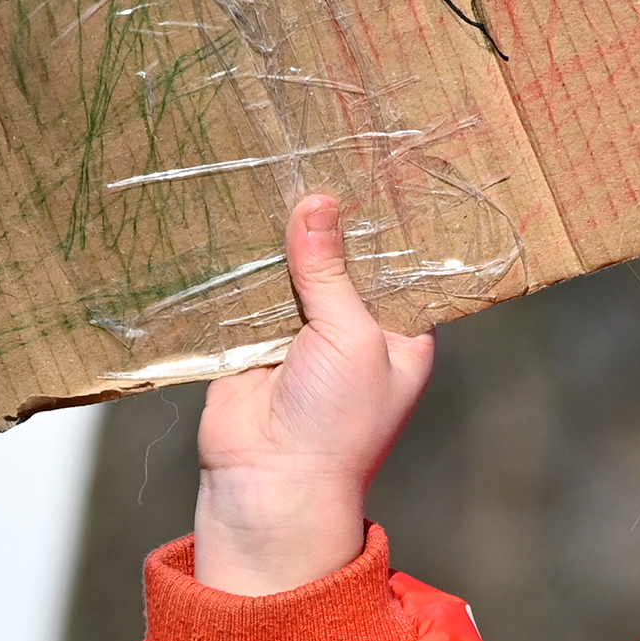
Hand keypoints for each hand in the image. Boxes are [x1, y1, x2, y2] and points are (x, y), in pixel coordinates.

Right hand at [194, 193, 436, 594]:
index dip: (386, 222)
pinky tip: (237, 216)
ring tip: (274, 170)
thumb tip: (316, 204)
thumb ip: (330, 271)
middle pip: (343, 261)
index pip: (401, 264)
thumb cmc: (335, 423)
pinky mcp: (253, 342)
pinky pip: (248, 293)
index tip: (372, 166)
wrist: (269, 485)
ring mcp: (303, 335)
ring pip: (293, 272)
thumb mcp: (350, 337)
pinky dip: (242, 266)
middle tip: (316, 155)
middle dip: (328, 222)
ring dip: (281, 239)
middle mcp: (356, 331)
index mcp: (402, 333)